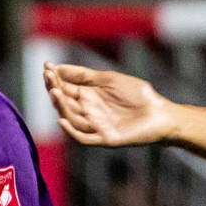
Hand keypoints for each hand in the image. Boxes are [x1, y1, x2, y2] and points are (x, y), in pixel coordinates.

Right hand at [43, 61, 175, 146]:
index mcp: (88, 96)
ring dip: (61, 106)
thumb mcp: (108, 79)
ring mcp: (95, 126)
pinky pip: (83, 137)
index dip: (54, 78)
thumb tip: (59, 67)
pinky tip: (63, 119)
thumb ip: (84, 75)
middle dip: (54, 89)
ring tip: (55, 92)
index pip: (65, 88)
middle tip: (48, 78)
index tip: (46, 67)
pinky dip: (71, 131)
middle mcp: (88, 112)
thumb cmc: (137, 94)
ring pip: (71, 118)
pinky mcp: (103, 138)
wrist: (160, 112)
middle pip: (65, 102)